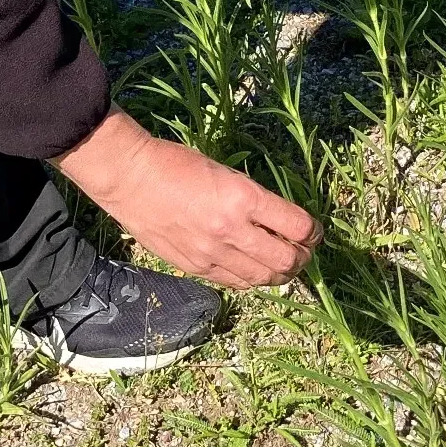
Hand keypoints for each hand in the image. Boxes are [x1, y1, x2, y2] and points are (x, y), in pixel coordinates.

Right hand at [55, 109, 318, 289]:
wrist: (130, 177)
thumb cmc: (176, 163)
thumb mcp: (225, 172)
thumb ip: (252, 201)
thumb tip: (279, 223)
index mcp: (242, 198)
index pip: (297, 225)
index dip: (314, 231)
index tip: (315, 230)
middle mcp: (231, 230)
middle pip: (286, 259)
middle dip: (303, 257)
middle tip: (304, 250)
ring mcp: (212, 254)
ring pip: (263, 278)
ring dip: (281, 274)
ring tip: (284, 264)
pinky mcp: (194, 268)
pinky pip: (235, 283)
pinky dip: (252, 279)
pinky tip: (254, 270)